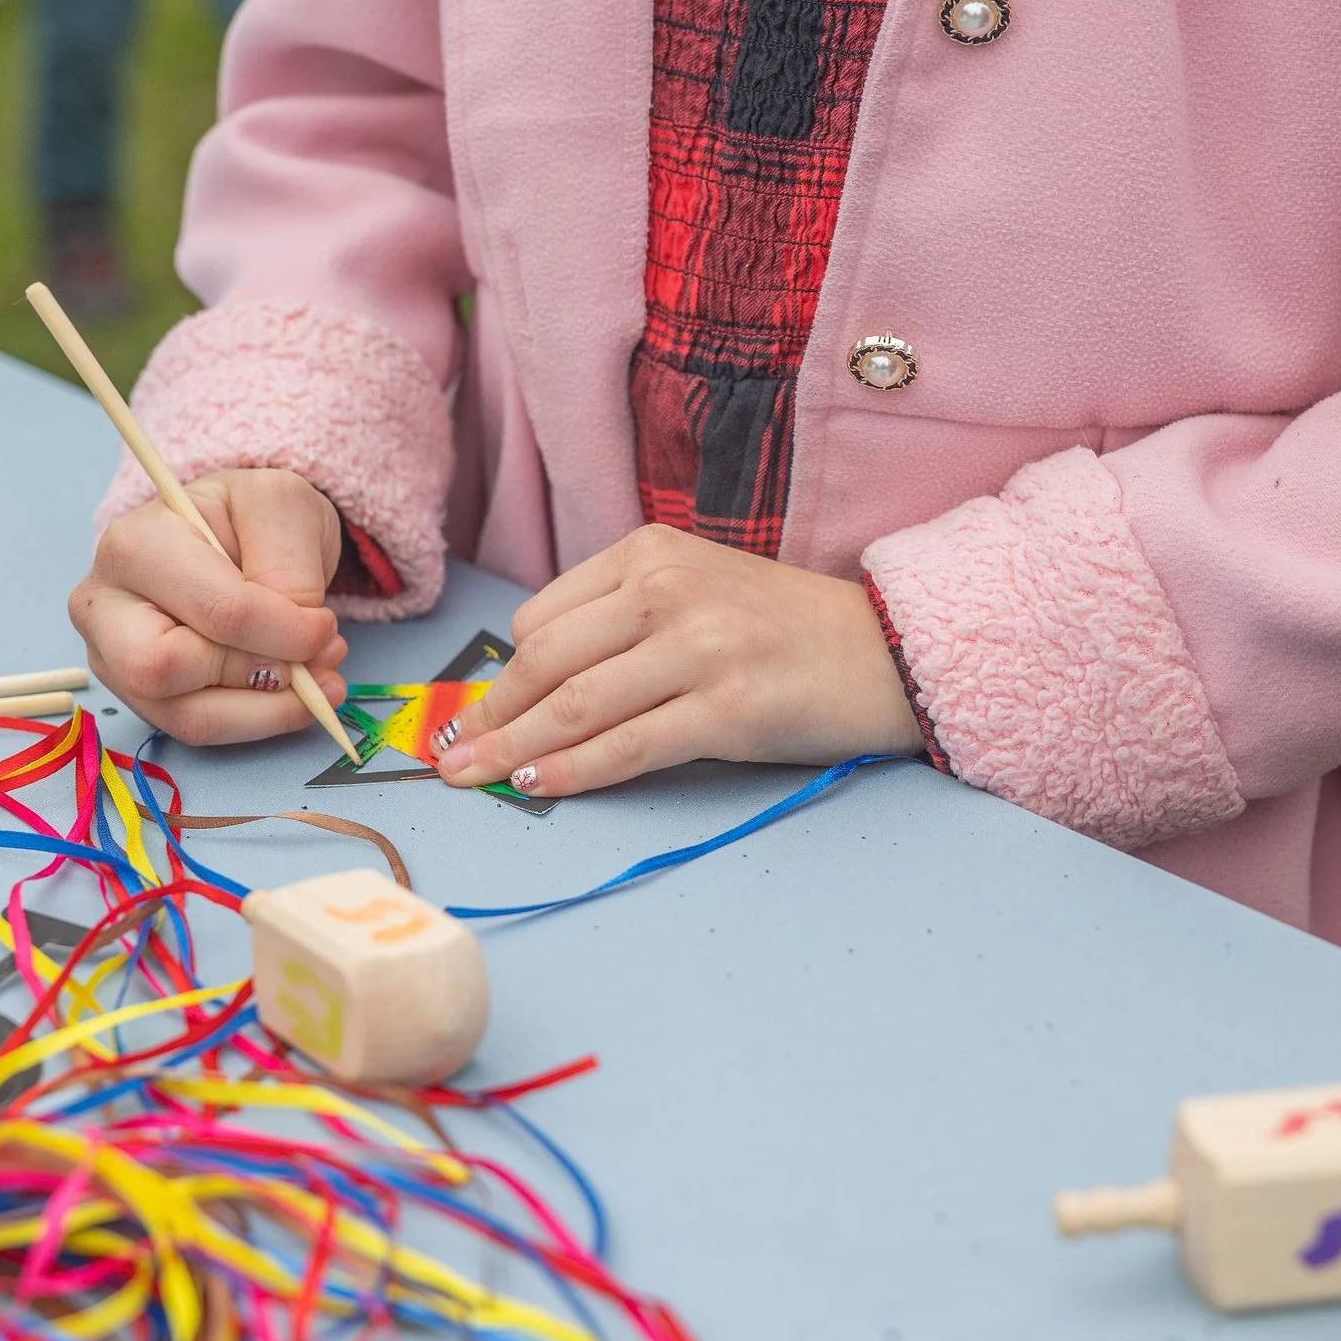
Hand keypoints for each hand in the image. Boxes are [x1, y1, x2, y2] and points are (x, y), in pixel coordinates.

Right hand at [69, 468, 349, 744]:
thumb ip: (290, 566)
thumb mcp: (283, 506)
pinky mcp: (139, 696)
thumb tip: (297, 643)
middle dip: (257, 674)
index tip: (326, 626)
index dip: (285, 631)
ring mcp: (114, 659)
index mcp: (133, 544)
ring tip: (318, 683)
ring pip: (186, 716)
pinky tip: (291, 696)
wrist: (233, 534)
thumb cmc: (248, 517)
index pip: (214, 609)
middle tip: (316, 658)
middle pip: (166, 669)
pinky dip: (256, 721)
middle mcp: (105, 606)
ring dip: (267, 710)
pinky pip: (197, 730)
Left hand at [431, 524, 924, 796]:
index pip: (544, 617)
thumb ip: (624, 621)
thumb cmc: (787, 631)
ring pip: (575, 706)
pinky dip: (573, 773)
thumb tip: (533, 689)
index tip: (478, 712)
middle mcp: (669, 591)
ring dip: (513, 751)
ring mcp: (699, 649)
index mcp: (651, 553)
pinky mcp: (727, 709)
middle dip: (491, 716)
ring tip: (474, 779)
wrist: (888, 652)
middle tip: (453, 754)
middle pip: (546, 661)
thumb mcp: (699, 592)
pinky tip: (539, 787)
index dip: (502, 674)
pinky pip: (627, 747)